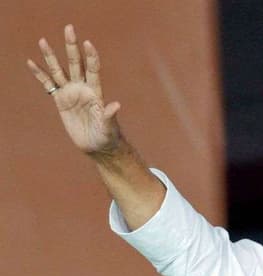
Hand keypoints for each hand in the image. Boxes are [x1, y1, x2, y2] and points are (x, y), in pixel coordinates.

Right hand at [27, 25, 121, 153]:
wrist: (97, 145)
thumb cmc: (107, 136)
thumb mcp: (109, 127)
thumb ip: (110, 116)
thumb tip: (116, 105)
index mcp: (96, 92)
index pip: (93, 70)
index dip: (91, 57)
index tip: (88, 43)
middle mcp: (83, 88)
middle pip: (75, 63)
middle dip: (72, 46)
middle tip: (69, 28)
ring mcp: (71, 93)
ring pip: (59, 71)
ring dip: (51, 56)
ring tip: (43, 41)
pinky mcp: (61, 101)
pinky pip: (48, 84)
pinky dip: (40, 74)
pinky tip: (31, 62)